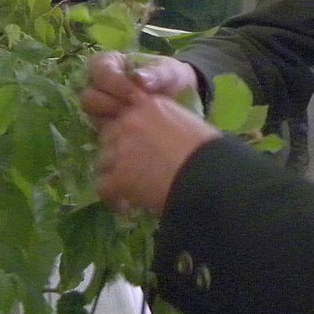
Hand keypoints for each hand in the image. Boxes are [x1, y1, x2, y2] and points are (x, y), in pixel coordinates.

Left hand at [83, 53, 220, 214]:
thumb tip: (159, 140)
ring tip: (128, 192)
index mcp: (150, 105)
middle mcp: (130, 121)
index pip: (126, 116)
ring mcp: (121, 148)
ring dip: (114, 176)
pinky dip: (113, 199)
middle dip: (118, 154)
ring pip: (103, 162)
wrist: (209, 175)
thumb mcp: (189, 124)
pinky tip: (127, 207)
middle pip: (109, 137)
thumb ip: (166, 124)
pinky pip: (103, 187)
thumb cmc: (210, 152)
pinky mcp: (117, 175)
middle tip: (132, 171)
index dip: (129, 134)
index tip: (138, 149)